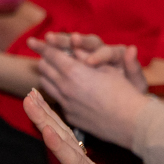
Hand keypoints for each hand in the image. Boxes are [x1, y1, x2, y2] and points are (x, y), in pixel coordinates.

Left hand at [30, 39, 149, 148]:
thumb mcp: (109, 68)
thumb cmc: (124, 91)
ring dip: (49, 75)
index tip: (32, 41)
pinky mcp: (69, 116)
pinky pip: (57, 100)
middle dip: (45, 59)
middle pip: (44, 68)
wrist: (131, 121)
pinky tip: (70, 91)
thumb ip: (88, 57)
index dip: (41, 45)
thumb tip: (75, 50)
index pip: (51, 54)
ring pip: (46, 85)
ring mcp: (65, 103)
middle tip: (50, 55)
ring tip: (56, 71)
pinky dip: (59, 91)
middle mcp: (65, 87)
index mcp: (74, 71)